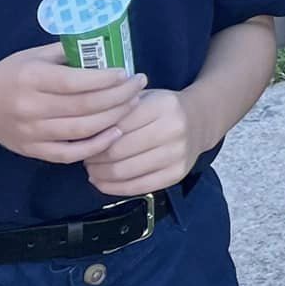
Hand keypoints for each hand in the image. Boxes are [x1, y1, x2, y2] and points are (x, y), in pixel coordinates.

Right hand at [0, 45, 146, 164]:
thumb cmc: (14, 74)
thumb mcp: (36, 55)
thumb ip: (70, 53)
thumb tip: (109, 50)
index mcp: (32, 78)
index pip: (75, 82)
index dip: (106, 79)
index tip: (127, 73)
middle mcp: (31, 107)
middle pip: (84, 107)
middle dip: (119, 96)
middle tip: (139, 86)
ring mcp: (32, 133)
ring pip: (82, 130)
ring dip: (114, 118)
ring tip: (133, 104)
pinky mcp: (33, 151)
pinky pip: (69, 153)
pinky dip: (95, 146)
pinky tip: (115, 134)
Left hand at [85, 88, 204, 197]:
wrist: (200, 120)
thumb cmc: (163, 109)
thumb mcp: (144, 97)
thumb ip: (118, 110)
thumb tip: (84, 133)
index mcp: (162, 106)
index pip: (115, 126)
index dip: (94, 135)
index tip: (85, 139)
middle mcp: (174, 129)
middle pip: (116, 151)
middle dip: (93, 157)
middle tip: (86, 156)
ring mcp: (177, 154)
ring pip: (123, 171)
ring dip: (99, 174)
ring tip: (93, 168)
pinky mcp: (177, 174)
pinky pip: (136, 187)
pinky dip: (112, 188)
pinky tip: (102, 181)